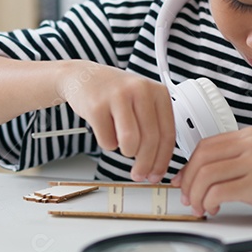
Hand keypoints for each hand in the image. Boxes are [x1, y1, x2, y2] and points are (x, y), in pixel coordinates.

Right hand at [56, 61, 174, 182]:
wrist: (84, 77)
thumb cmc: (115, 93)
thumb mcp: (142, 101)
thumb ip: (154, 126)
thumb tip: (158, 163)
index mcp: (158, 91)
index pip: (168, 133)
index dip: (163, 160)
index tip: (157, 174)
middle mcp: (140, 90)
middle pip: (150, 140)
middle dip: (145, 164)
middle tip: (139, 175)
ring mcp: (118, 96)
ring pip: (130, 142)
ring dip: (126, 152)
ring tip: (122, 145)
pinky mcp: (97, 106)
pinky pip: (107, 141)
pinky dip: (107, 143)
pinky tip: (106, 129)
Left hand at [171, 128, 251, 221]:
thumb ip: (232, 161)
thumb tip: (197, 176)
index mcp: (247, 136)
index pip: (205, 146)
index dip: (188, 167)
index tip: (183, 182)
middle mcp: (250, 145)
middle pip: (201, 159)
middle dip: (188, 183)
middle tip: (188, 199)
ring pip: (207, 175)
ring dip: (197, 196)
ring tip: (201, 208)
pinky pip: (220, 191)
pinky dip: (209, 202)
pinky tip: (213, 209)